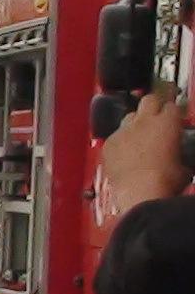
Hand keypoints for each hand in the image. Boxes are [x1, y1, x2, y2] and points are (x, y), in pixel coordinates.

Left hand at [106, 88, 188, 216]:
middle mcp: (144, 122)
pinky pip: (115, 135)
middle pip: (149, 100)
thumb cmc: (165, 180)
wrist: (140, 193)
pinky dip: (121, 140)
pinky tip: (126, 151)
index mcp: (167, 122)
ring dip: (136, 121)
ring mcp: (124, 131)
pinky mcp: (109, 144)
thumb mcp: (184, 162)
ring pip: (130, 116)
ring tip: (141, 133)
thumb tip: (179, 153)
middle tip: (157, 112)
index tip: (173, 113)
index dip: (173, 110)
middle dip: (155, 104)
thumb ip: (180, 149)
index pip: (171, 105)